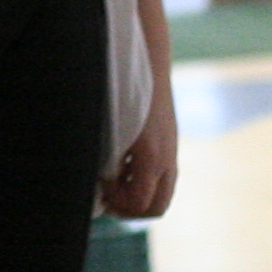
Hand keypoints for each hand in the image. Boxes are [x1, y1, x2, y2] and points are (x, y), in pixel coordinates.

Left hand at [100, 86, 179, 219]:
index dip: (117, 203)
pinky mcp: (170, 146)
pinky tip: (122, 165)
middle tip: (106, 198)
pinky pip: (161, 178)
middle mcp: (167, 160)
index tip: (99, 186)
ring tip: (112, 181)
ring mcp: (172, 154)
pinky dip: (142, 181)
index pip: (140, 204)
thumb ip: (108, 162)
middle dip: (129, 209)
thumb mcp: (111, 130)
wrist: (148, 62)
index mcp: (151, 158)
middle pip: (155, 208)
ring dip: (136, 196)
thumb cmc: (122, 93)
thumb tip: (100, 186)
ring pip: (161, 194)